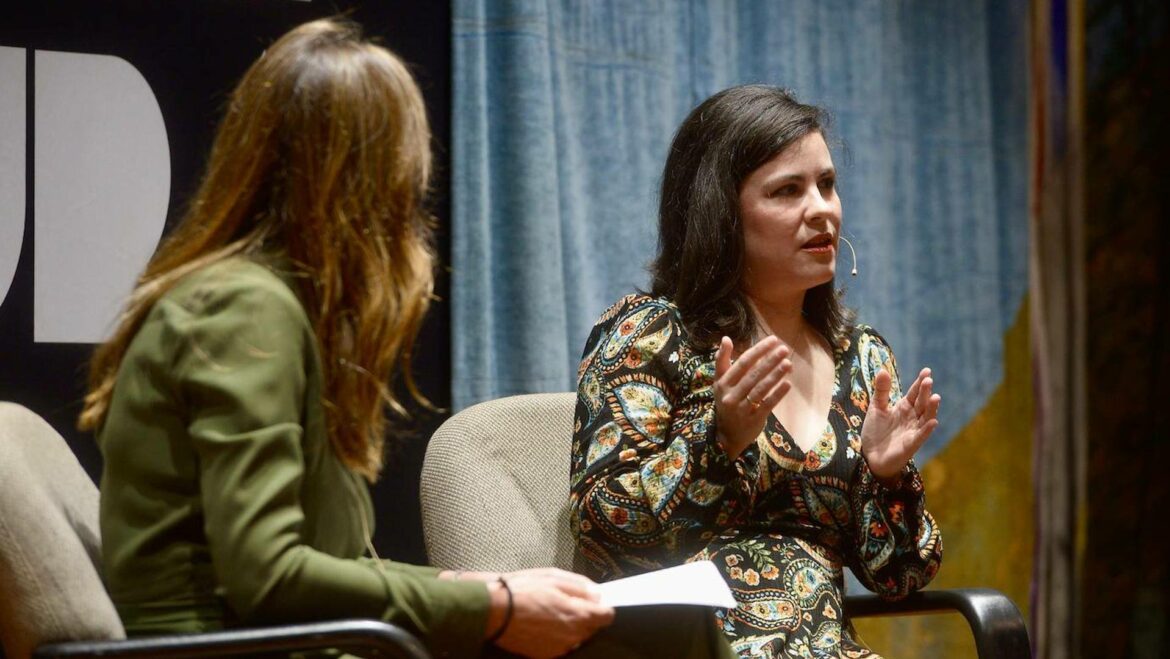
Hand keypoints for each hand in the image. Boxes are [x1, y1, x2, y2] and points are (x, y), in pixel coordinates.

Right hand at [487, 568, 613, 657]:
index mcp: (578, 614)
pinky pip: (561, 644)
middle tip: (565, 601)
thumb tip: (598, 594)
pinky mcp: (546, 655)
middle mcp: (573, 635)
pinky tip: (542, 623)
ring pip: (577, 637)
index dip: (602, 606)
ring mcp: (560, 648)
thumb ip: (581, 586)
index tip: (594, 601)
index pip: (607, 616)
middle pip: (592, 627)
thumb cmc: (523, 590)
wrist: (494, 611)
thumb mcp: (554, 577)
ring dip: (570, 626)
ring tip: (550, 611)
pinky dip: (557, 635)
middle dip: (585, 615)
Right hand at [714, 335, 792, 459]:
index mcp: (723, 383)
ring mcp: (741, 409)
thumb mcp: (719, 383)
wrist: (726, 435)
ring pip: (760, 389)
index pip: (742, 363)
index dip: (758, 351)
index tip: (773, 340)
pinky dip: (777, 394)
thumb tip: (726, 338)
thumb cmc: (725, 401)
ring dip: (775, 375)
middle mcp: (730, 396)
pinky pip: (767, 405)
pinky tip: (787, 384)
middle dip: (770, 361)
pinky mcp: (753, 420)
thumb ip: (722, 361)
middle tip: (784, 349)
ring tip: (788, 364)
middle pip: (753, 375)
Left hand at [860, 367, 940, 481]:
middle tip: (928, 380)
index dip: (920, 383)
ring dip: (931, 408)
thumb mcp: (876, 408)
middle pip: (921, 402)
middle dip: (925, 392)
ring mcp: (913, 430)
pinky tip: (933, 421)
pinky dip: (927, 429)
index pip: (914, 393)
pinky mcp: (911, 444)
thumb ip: (881, 391)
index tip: (927, 371)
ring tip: (935, 397)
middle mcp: (912, 417)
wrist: (871, 456)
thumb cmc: (876, 431)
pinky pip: (921, 436)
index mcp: (904, 407)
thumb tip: (883, 370)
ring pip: (925, 417)